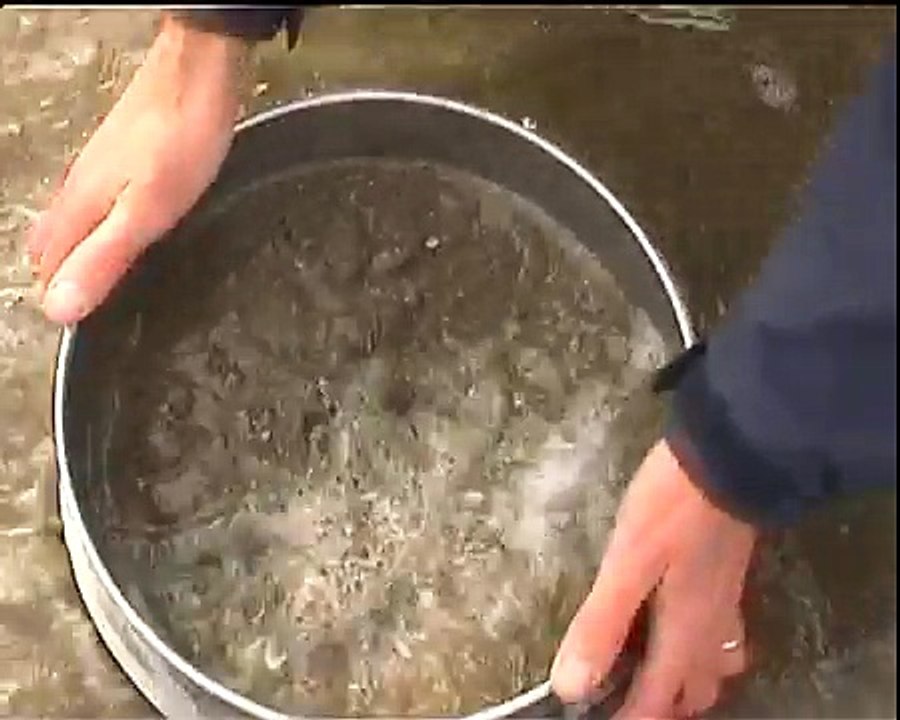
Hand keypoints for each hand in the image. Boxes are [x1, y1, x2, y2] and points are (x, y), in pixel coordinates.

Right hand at [29, 15, 247, 324]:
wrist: (197, 73)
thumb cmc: (178, 139)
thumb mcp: (144, 213)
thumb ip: (103, 258)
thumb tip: (60, 307)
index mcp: (81, 206)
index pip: (50, 266)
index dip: (62, 298)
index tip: (78, 324)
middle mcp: (81, 186)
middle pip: (55, 243)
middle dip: (65, 276)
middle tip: (85, 306)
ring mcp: (101, 166)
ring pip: (75, 219)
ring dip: (82, 250)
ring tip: (98, 276)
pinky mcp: (124, 153)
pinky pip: (99, 198)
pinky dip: (104, 223)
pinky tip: (125, 226)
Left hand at [551, 439, 756, 718]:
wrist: (728, 459)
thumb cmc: (671, 510)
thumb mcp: (627, 563)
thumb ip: (602, 624)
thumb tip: (572, 686)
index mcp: (684, 631)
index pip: (658, 698)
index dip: (630, 719)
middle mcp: (711, 626)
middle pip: (696, 690)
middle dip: (665, 704)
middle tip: (627, 697)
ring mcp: (726, 600)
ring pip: (717, 665)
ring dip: (688, 678)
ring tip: (654, 669)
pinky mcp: (729, 573)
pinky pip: (723, 632)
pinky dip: (702, 645)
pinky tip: (682, 620)